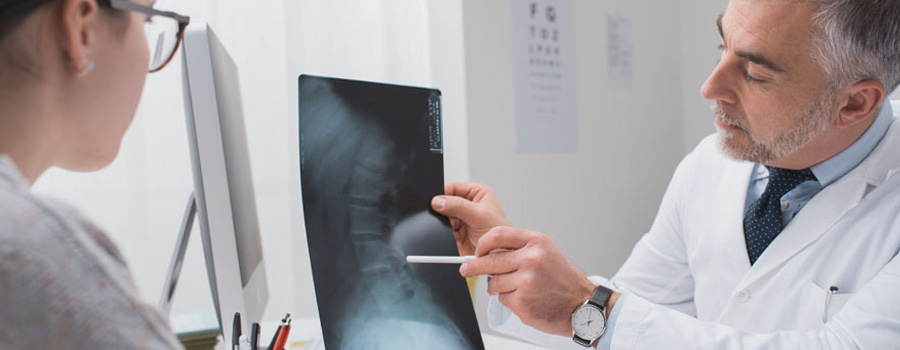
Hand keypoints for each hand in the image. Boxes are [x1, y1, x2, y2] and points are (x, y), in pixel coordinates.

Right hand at [431, 182, 510, 255]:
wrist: (501, 255)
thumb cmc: (501, 234)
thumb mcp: (479, 215)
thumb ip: (457, 206)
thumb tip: (438, 201)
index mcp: (476, 193)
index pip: (453, 187)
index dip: (442, 193)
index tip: (435, 200)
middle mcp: (468, 205)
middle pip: (446, 203)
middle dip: (443, 210)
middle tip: (448, 217)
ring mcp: (462, 219)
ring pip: (443, 218)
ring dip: (445, 224)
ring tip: (457, 229)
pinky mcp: (457, 233)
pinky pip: (444, 231)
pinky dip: (445, 234)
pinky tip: (455, 237)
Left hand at [459, 226, 595, 336]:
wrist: (583, 305)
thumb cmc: (563, 280)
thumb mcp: (546, 252)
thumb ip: (519, 249)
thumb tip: (487, 252)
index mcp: (536, 242)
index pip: (497, 235)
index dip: (482, 244)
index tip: (476, 251)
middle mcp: (531, 259)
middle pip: (488, 260)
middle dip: (473, 266)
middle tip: (466, 269)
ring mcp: (526, 281)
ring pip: (493, 282)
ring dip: (498, 287)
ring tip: (517, 289)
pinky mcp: (522, 301)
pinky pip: (502, 299)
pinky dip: (509, 301)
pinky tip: (526, 299)